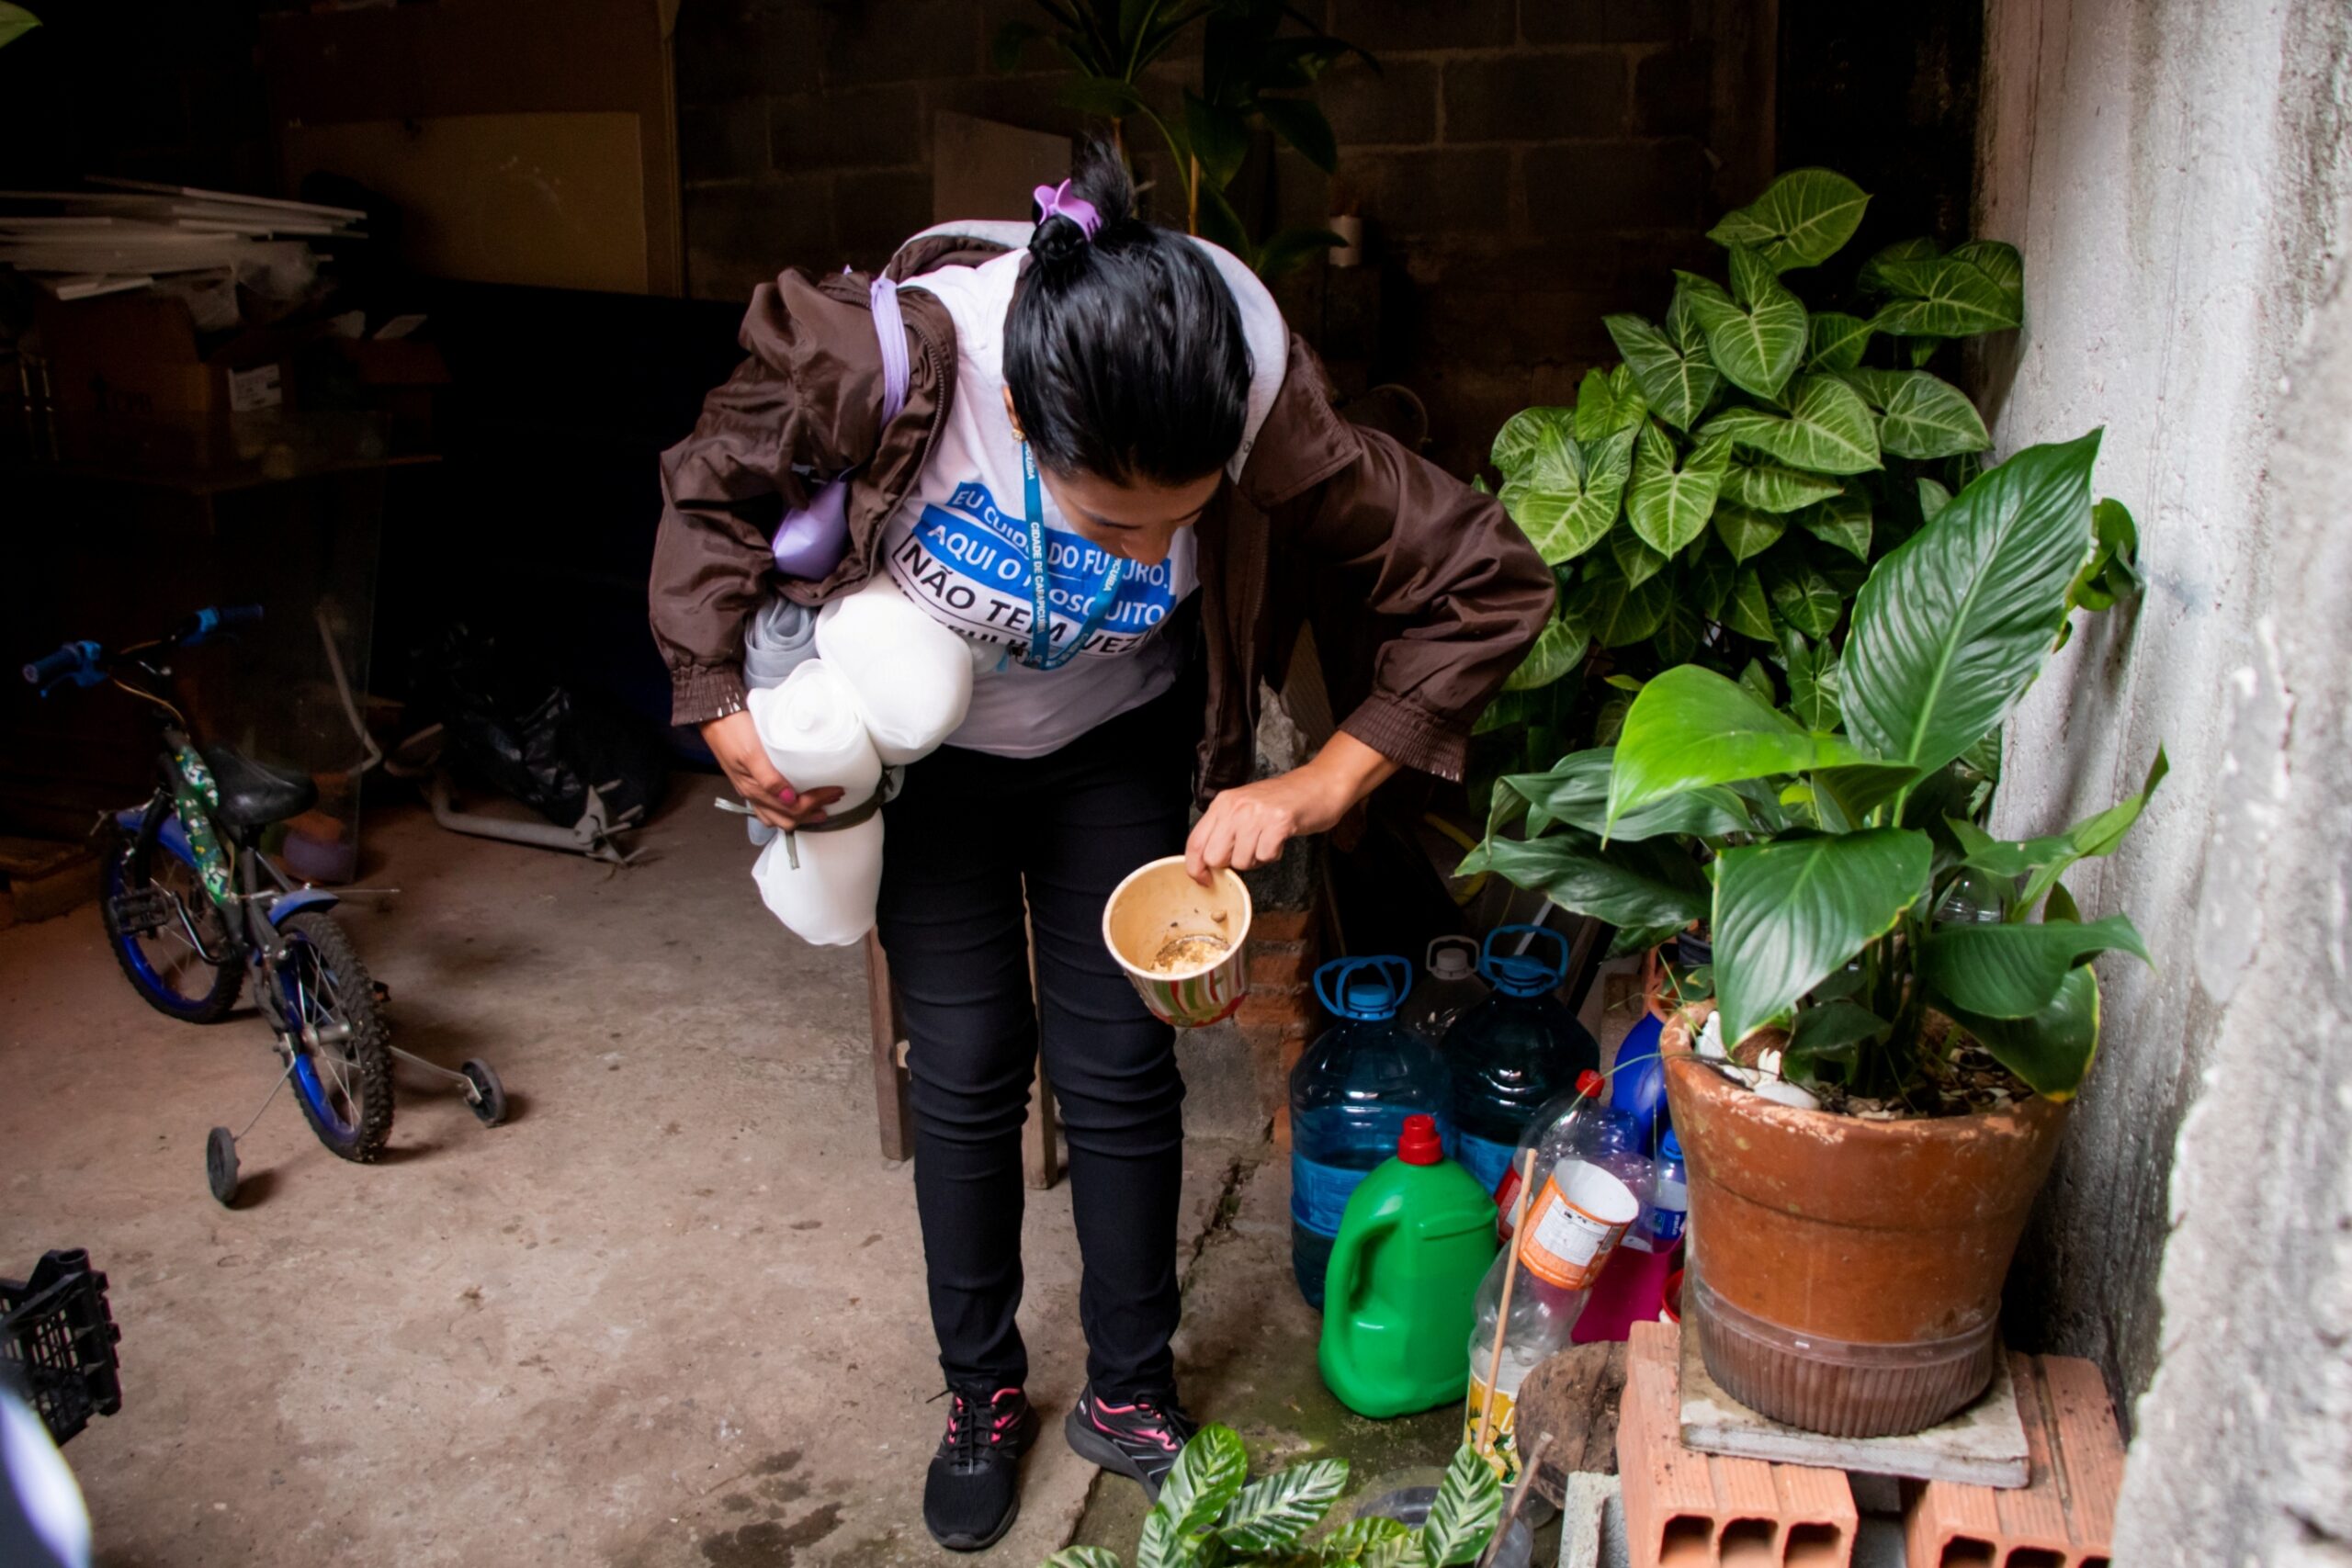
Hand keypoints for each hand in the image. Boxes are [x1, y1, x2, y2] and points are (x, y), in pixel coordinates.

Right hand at [701, 709, 842, 829]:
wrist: (716, 717)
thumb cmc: (734, 731)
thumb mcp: (752, 753)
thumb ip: (769, 778)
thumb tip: (789, 800)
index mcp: (754, 789)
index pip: (792, 807)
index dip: (816, 801)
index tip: (834, 789)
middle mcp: (752, 795)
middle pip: (787, 818)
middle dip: (812, 811)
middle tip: (833, 798)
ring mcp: (750, 791)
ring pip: (777, 817)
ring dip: (801, 816)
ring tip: (820, 808)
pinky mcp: (751, 783)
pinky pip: (769, 809)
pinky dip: (787, 811)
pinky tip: (796, 803)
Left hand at [1185, 732, 1398, 882]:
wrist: (1319, 785)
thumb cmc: (1282, 802)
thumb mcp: (1243, 809)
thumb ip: (1223, 831)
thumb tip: (1207, 864)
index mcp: (1222, 803)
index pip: (1194, 843)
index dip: (1196, 868)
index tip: (1205, 880)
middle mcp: (1235, 806)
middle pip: (1215, 857)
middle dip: (1231, 864)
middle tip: (1249, 851)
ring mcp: (1256, 813)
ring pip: (1241, 861)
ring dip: (1256, 859)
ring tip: (1268, 840)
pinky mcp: (1278, 822)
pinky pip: (1265, 856)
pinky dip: (1273, 855)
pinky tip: (1280, 839)